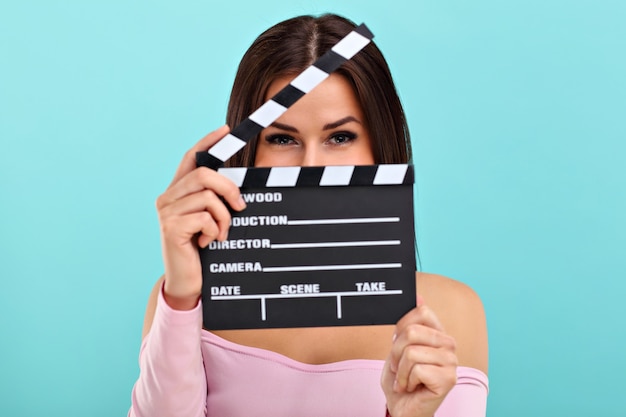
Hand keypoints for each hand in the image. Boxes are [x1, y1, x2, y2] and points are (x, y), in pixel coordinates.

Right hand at [155, 125, 246, 308]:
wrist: (187, 282)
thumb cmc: (201, 250)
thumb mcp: (209, 220)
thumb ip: (215, 201)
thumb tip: (237, 188)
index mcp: (177, 192)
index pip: (190, 158)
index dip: (207, 142)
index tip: (225, 131)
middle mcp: (167, 198)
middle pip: (203, 174)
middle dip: (229, 188)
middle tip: (240, 206)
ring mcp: (166, 212)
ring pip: (208, 197)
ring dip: (224, 217)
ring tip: (221, 234)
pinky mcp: (171, 228)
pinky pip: (205, 217)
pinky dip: (215, 230)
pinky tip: (208, 242)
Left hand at [381, 297, 457, 416]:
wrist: (402, 410)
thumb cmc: (402, 381)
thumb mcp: (400, 348)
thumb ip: (408, 324)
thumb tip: (418, 296)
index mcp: (438, 334)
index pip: (422, 312)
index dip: (402, 326)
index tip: (398, 342)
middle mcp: (448, 345)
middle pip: (412, 331)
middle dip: (396, 352)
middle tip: (399, 367)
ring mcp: (451, 362)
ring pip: (412, 351)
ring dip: (400, 369)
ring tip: (405, 379)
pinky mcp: (448, 379)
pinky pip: (416, 368)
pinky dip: (406, 380)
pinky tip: (412, 387)